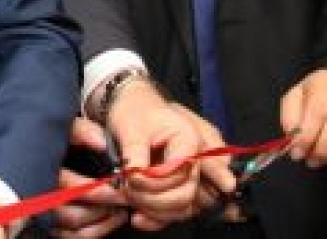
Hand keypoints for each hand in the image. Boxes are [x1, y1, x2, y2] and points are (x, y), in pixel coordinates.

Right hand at [53, 118, 130, 238]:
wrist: (44, 149)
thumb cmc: (59, 138)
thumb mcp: (70, 126)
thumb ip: (84, 131)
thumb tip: (100, 144)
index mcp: (44, 171)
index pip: (71, 188)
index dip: (98, 191)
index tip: (120, 187)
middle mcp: (41, 196)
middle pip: (72, 215)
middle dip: (103, 208)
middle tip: (124, 200)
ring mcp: (45, 213)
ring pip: (74, 229)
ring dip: (102, 221)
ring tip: (120, 209)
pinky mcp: (53, 224)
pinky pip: (75, 236)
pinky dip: (97, 230)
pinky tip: (112, 218)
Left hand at [105, 81, 219, 230]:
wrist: (133, 108)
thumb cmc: (135, 112)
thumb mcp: (131, 129)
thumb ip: (135, 156)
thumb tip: (134, 179)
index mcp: (189, 140)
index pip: (179, 173)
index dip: (152, 182)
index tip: (129, 178)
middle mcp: (197, 160)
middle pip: (186, 195)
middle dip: (155, 201)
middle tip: (128, 193)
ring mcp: (192, 175)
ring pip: (183, 208)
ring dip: (156, 212)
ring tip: (131, 203)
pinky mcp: (181, 186)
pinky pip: (176, 210)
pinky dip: (157, 217)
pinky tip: (138, 218)